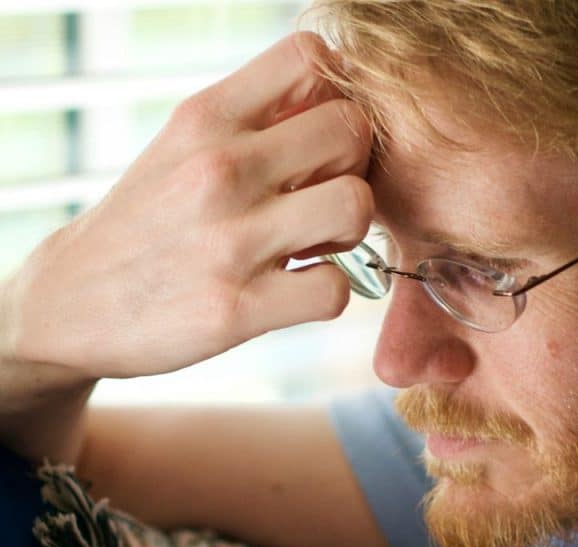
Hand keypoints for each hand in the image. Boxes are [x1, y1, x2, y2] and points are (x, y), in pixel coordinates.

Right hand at [2, 32, 371, 379]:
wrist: (71, 303)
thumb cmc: (149, 220)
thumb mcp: (185, 146)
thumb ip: (256, 121)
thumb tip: (337, 100)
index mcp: (206, 118)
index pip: (309, 56)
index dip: (338, 94)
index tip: (320, 136)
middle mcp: (218, 168)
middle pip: (351, 129)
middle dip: (354, 166)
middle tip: (321, 196)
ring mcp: (229, 240)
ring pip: (355, 204)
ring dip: (350, 231)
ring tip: (314, 245)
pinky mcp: (236, 308)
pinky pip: (333, 289)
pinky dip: (328, 294)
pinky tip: (296, 290)